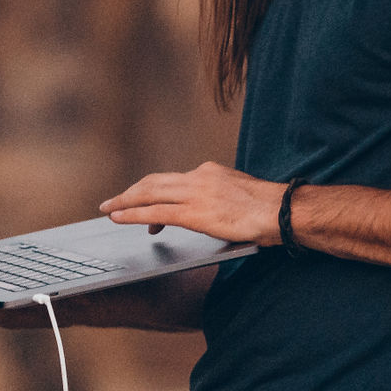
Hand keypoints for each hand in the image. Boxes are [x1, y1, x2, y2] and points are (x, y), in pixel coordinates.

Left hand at [105, 160, 285, 246]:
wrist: (282, 211)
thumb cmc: (268, 210)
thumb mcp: (238, 195)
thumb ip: (218, 199)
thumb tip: (209, 212)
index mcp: (209, 172)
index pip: (171, 180)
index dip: (151, 191)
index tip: (141, 202)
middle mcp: (198, 178)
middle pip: (153, 182)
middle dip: (130, 193)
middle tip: (112, 202)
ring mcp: (195, 194)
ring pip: (148, 193)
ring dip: (124, 202)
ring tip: (109, 210)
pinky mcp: (194, 213)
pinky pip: (155, 211)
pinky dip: (133, 214)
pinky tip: (120, 218)